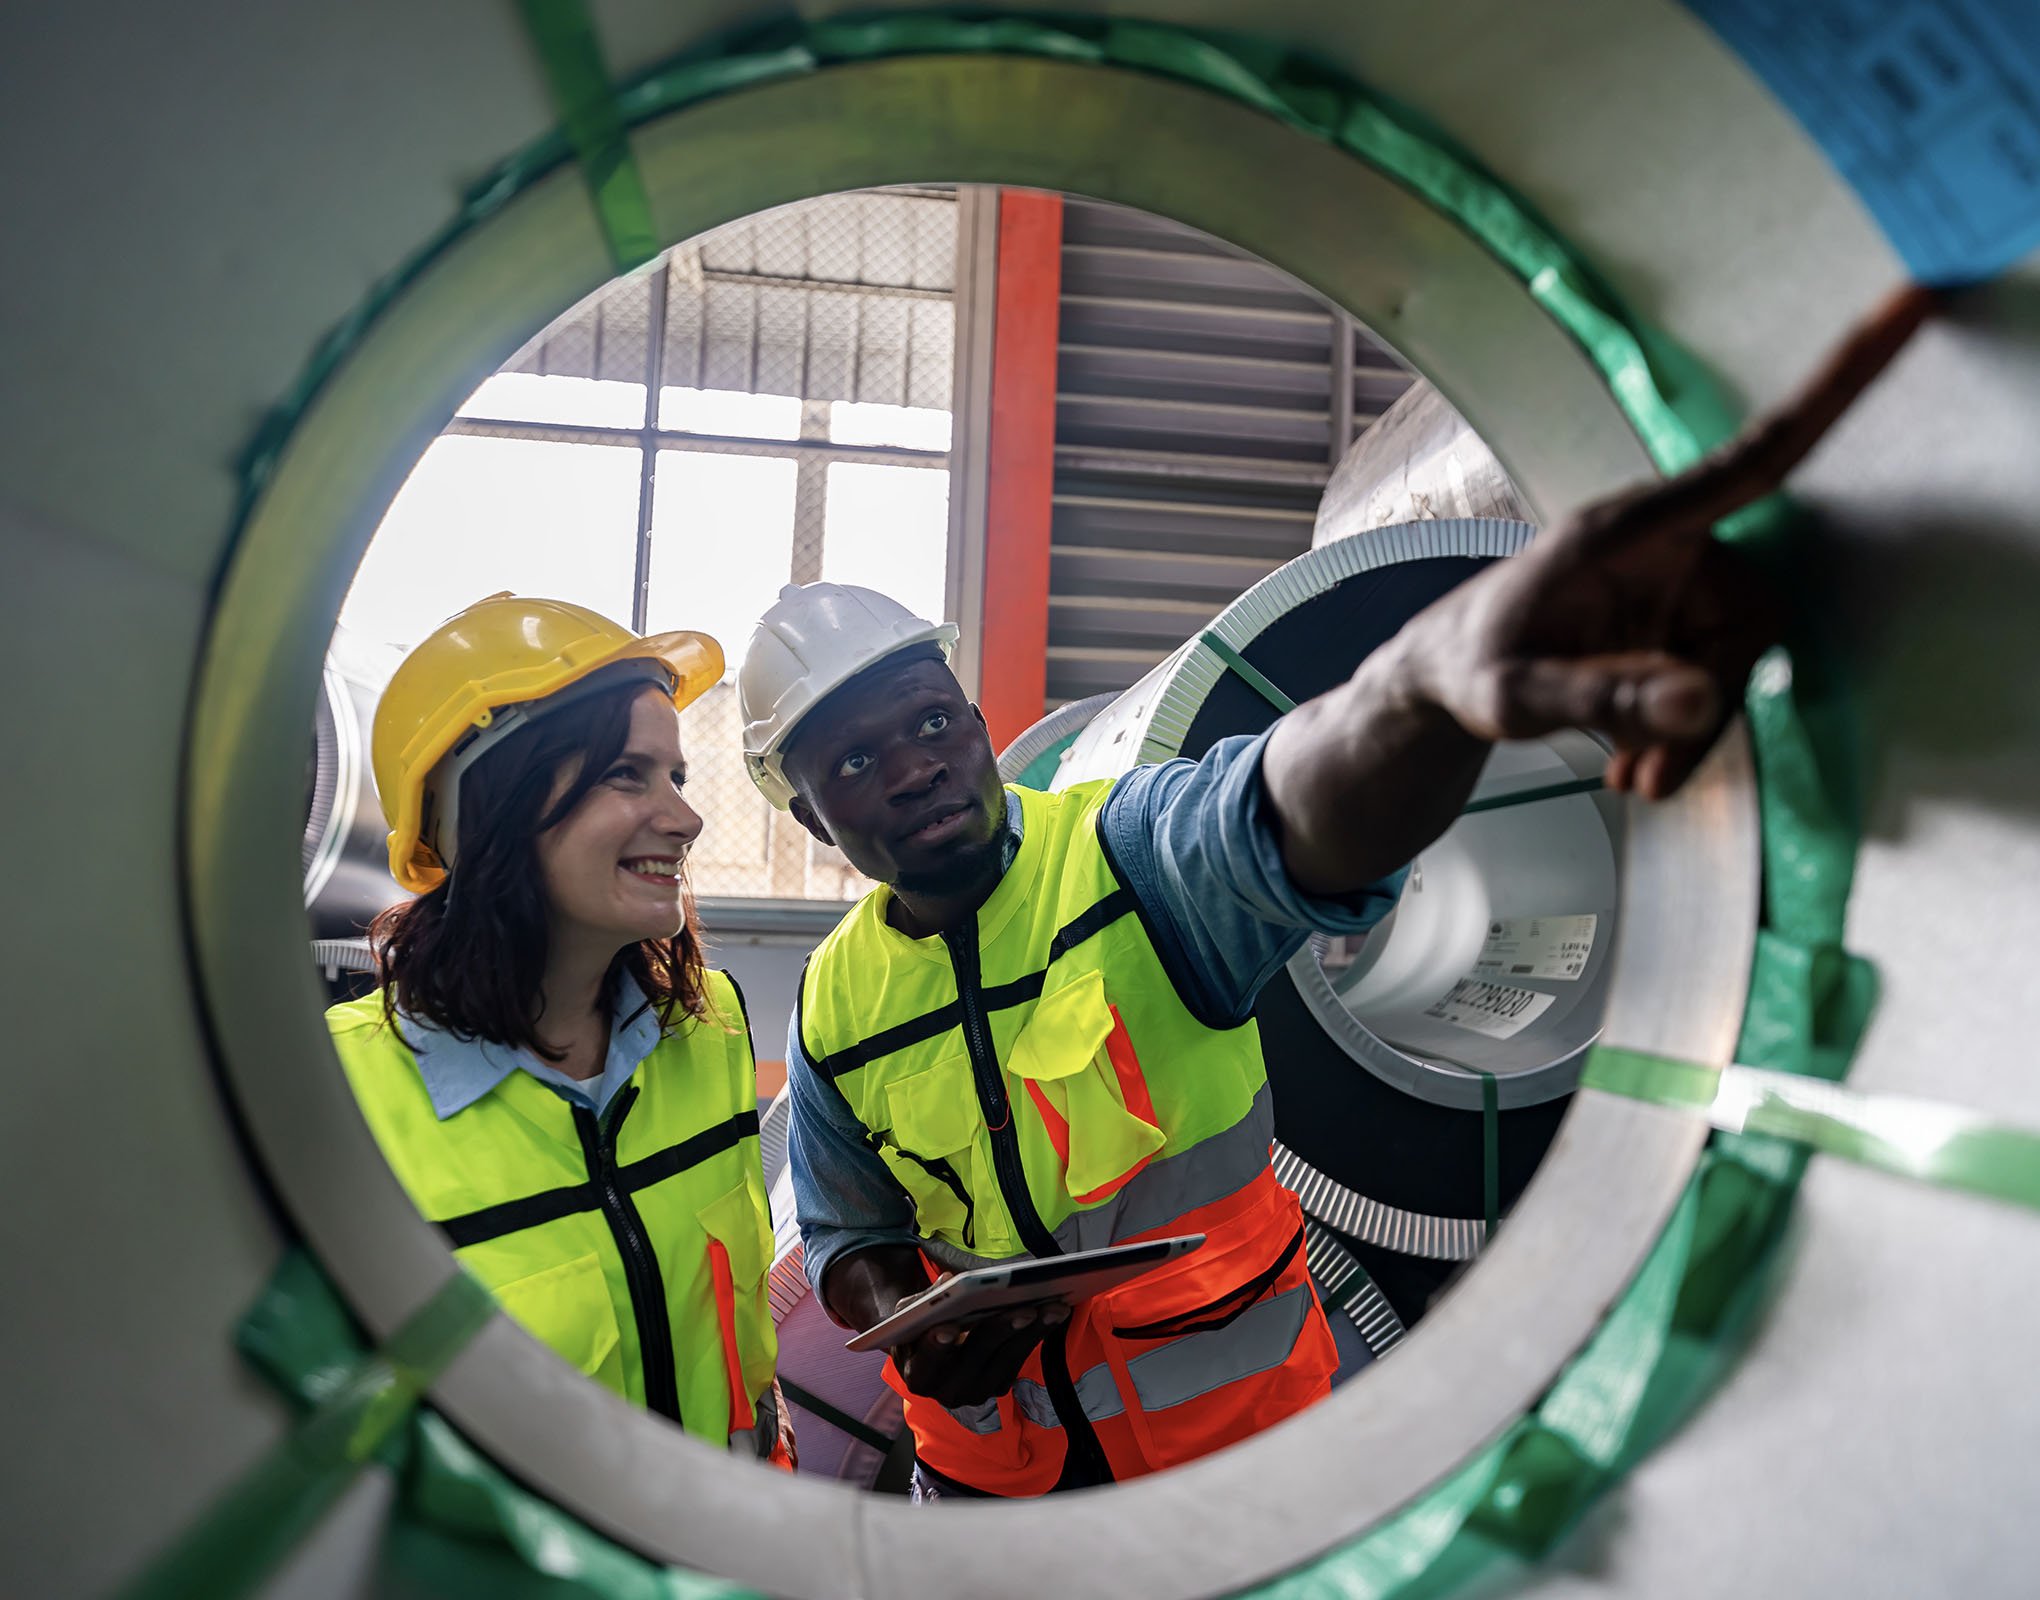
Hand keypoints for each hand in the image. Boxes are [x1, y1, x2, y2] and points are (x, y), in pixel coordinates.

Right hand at [887, 1278, 1069, 1408]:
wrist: (929, 1352)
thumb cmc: (917, 1326)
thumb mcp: (908, 1313)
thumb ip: (922, 1300)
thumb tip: (946, 1281)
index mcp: (919, 1375)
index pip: (927, 1364)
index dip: (936, 1347)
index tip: (949, 1327)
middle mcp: (948, 1392)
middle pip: (975, 1361)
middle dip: (1000, 1332)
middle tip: (1023, 1309)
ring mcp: (977, 1391)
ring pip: (1006, 1361)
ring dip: (1032, 1332)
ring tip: (1053, 1307)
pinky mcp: (1000, 1385)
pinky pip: (1021, 1359)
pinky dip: (1038, 1335)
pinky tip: (1054, 1313)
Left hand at [1398, 283, 1940, 798]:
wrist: (1438, 677)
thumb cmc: (1466, 669)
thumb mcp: (1516, 695)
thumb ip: (1603, 693)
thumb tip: (1702, 697)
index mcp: (1629, 526)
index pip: (1757, 457)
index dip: (1836, 389)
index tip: (1905, 302)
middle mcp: (1664, 542)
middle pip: (1749, 615)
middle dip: (1708, 701)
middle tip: (1649, 776)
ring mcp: (1675, 581)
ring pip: (1732, 659)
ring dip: (1689, 730)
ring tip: (1629, 781)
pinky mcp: (1673, 619)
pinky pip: (1712, 675)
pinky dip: (1679, 729)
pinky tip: (1629, 767)